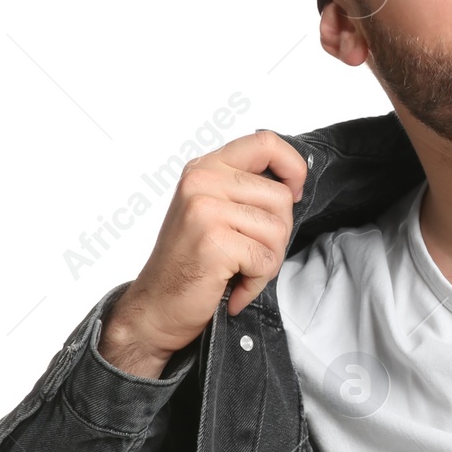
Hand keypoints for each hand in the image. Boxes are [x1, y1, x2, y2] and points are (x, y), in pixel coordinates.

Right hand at [99, 130, 306, 377]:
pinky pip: (266, 259)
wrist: (156, 308)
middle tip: (250, 256)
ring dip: (267, 262)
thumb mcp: (213, 212)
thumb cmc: (190, 263)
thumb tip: (293, 187)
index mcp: (205, 168)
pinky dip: (256, 281)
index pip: (266, 143)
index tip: (295, 193)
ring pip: (278, 230)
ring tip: (238, 271)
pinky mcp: (213, 240)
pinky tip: (233, 286)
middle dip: (278, 235)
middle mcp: (202, 181)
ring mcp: (205, 209)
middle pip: (281, 197)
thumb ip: (244, 191)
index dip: (293, 167)